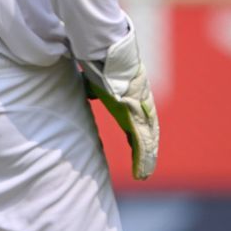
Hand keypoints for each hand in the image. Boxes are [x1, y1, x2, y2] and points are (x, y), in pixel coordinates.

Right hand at [84, 30, 158, 180]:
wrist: (107, 55)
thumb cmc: (100, 63)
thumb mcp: (96, 79)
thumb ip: (93, 88)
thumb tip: (85, 90)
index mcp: (131, 97)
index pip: (137, 119)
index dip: (136, 134)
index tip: (134, 145)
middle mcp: (139, 105)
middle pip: (146, 133)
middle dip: (145, 151)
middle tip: (144, 168)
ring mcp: (140, 112)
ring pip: (146, 142)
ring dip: (145, 160)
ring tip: (143, 175)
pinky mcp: (135, 118)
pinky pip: (141, 145)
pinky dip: (142, 160)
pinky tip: (142, 173)